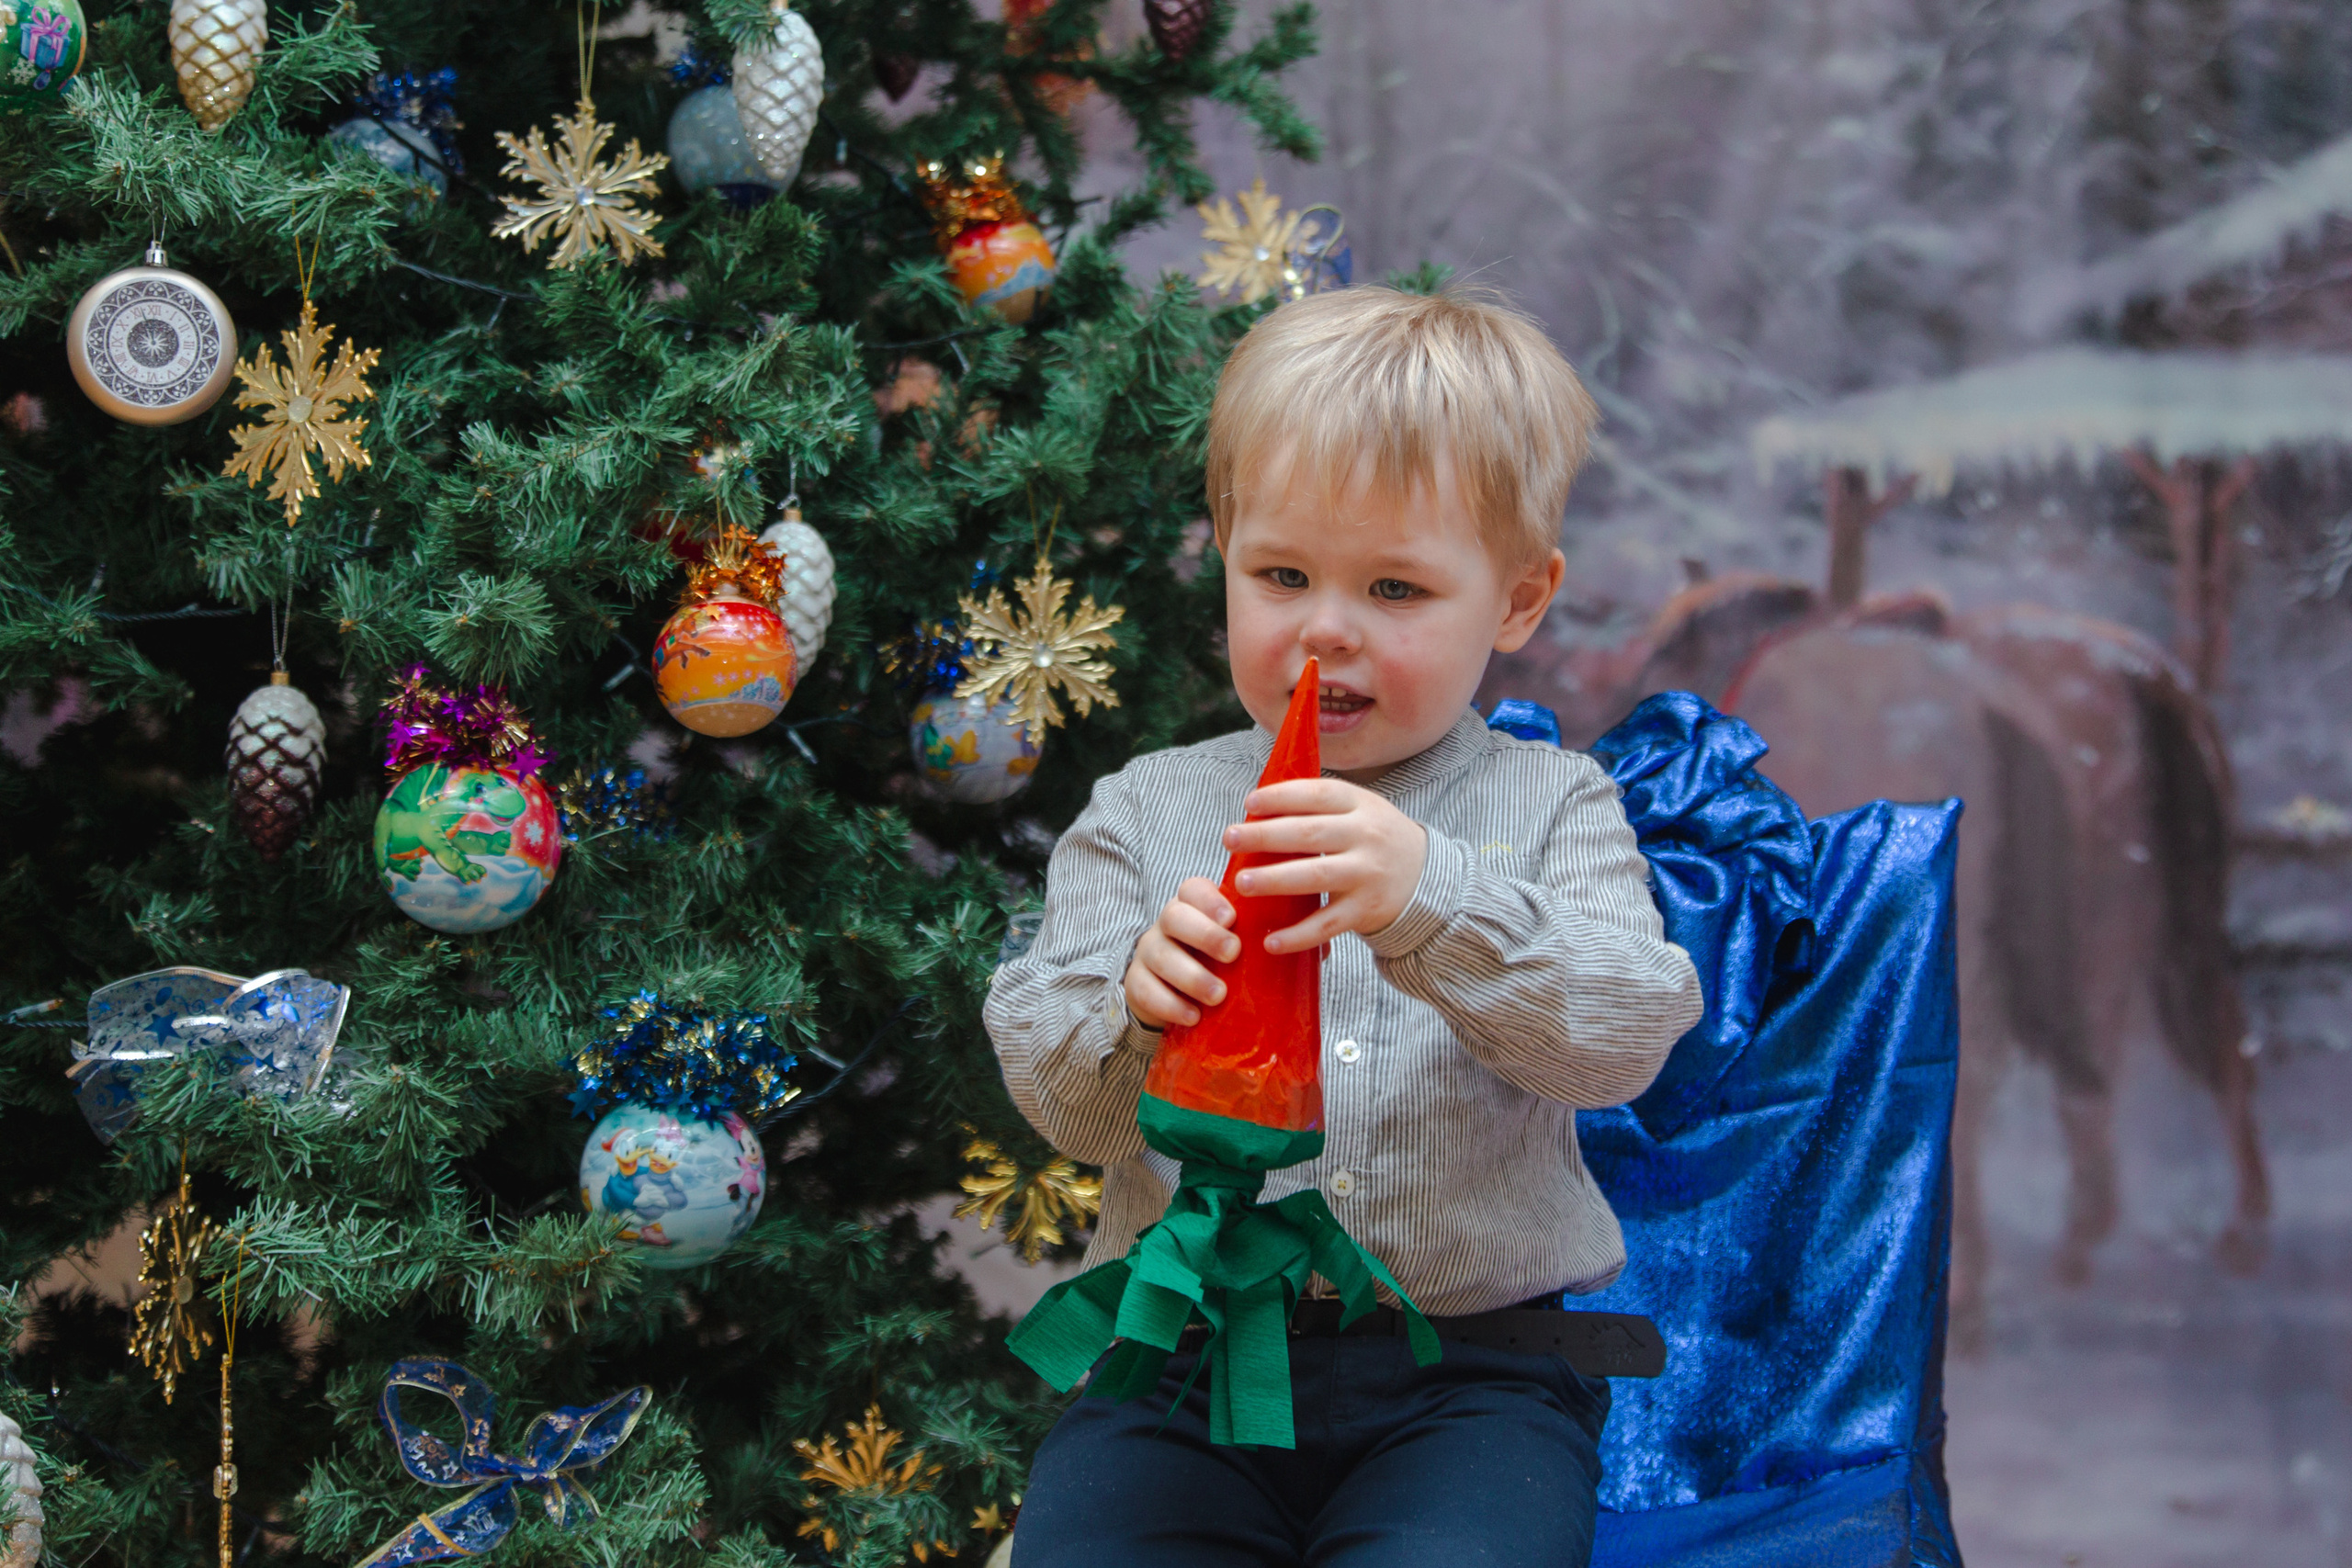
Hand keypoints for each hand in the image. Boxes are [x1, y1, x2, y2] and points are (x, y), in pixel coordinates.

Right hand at [1124, 876, 1241, 1029]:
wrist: (1172, 992)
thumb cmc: (1213, 962)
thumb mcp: (1230, 944)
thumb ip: (1250, 937)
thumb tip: (1291, 942)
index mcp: (1192, 907)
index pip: (1192, 889)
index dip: (1210, 900)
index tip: (1232, 918)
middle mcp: (1166, 924)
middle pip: (1174, 917)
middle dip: (1205, 935)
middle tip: (1233, 953)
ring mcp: (1148, 952)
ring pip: (1162, 956)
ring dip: (1193, 976)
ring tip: (1219, 995)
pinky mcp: (1136, 983)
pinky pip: (1146, 990)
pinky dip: (1171, 1005)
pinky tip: (1193, 1016)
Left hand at [1223, 779, 1427, 953]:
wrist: (1428, 878)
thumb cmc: (1376, 840)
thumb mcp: (1360, 811)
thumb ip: (1318, 807)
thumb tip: (1257, 809)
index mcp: (1360, 805)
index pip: (1317, 794)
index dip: (1281, 796)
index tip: (1249, 803)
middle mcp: (1366, 837)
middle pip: (1310, 834)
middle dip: (1265, 836)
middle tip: (1229, 838)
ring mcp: (1367, 875)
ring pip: (1316, 876)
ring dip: (1274, 880)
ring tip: (1240, 883)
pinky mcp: (1366, 911)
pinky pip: (1327, 925)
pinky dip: (1298, 935)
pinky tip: (1270, 941)